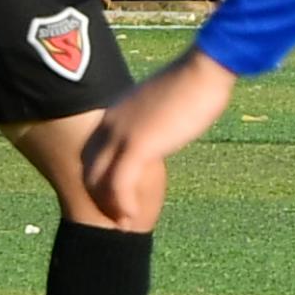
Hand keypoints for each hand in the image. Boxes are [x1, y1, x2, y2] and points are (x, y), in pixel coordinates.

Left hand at [79, 45, 237, 231]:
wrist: (204, 69)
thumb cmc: (195, 82)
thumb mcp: (164, 103)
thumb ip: (154, 118)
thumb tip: (162, 128)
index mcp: (116, 112)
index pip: (94, 152)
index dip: (100, 178)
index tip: (115, 197)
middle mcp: (111, 123)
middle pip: (90, 167)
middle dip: (99, 196)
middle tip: (117, 217)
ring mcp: (121, 134)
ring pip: (99, 180)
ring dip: (109, 206)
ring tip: (123, 225)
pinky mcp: (137, 145)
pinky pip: (119, 184)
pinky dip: (123, 205)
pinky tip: (133, 217)